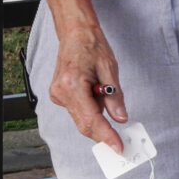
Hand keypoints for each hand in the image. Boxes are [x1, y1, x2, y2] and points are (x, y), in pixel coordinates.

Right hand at [49, 25, 126, 151]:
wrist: (75, 32)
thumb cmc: (91, 44)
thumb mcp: (109, 67)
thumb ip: (114, 96)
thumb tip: (120, 118)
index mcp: (72, 85)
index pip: (91, 120)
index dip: (106, 136)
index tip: (118, 147)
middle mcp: (61, 93)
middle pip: (84, 124)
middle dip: (103, 133)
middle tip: (120, 142)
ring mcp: (57, 95)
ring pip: (81, 119)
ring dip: (97, 117)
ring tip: (104, 94)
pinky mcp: (59, 95)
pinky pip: (78, 111)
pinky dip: (91, 109)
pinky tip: (95, 94)